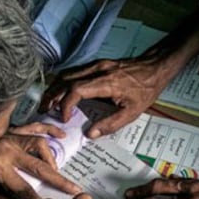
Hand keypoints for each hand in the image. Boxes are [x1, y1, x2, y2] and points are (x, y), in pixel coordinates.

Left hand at [0, 123, 80, 198]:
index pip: (24, 188)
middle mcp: (8, 149)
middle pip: (40, 167)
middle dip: (59, 180)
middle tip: (74, 189)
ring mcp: (10, 136)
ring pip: (39, 144)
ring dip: (50, 158)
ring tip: (56, 170)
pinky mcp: (11, 128)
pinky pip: (34, 125)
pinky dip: (49, 128)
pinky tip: (61, 134)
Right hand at [40, 51, 176, 138]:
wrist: (155, 68)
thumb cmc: (145, 90)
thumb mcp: (132, 113)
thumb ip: (110, 124)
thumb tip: (89, 134)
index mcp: (106, 83)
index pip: (76, 90)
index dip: (65, 104)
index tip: (64, 118)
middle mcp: (98, 70)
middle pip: (65, 80)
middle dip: (51, 96)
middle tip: (44, 111)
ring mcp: (96, 65)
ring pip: (66, 73)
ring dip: (54, 88)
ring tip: (48, 103)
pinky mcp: (96, 64)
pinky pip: (73, 71)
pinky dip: (62, 82)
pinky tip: (60, 92)